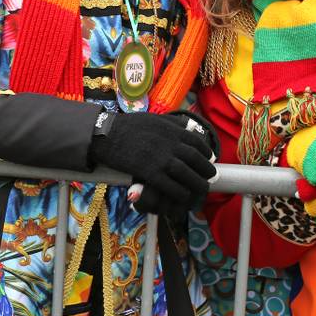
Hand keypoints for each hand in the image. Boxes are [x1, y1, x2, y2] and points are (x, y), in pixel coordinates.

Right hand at [89, 112, 216, 216]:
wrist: (106, 134)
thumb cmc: (127, 126)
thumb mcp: (153, 118)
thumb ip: (171, 123)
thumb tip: (186, 126)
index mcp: (172, 129)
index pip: (197, 142)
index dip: (207, 153)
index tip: (209, 160)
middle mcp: (170, 143)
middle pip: (196, 160)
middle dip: (206, 171)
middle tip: (210, 178)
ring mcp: (160, 158)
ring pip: (187, 174)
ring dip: (197, 184)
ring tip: (201, 190)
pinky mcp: (150, 172)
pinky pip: (171, 186)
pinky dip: (180, 193)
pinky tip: (183, 196)